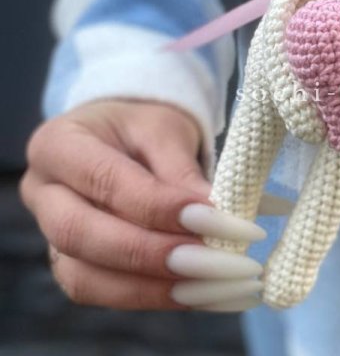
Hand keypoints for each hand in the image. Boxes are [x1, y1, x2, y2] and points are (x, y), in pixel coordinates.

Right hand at [20, 100, 285, 311]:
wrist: (126, 136)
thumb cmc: (143, 126)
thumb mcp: (165, 129)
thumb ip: (181, 171)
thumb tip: (214, 217)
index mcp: (58, 144)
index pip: (104, 180)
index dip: (158, 206)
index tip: (212, 217)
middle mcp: (42, 193)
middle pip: (81, 235)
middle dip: (151, 253)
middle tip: (214, 258)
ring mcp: (49, 236)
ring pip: (86, 277)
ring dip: (154, 287)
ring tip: (212, 283)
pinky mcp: (71, 265)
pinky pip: (103, 292)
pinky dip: (152, 296)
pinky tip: (198, 293)